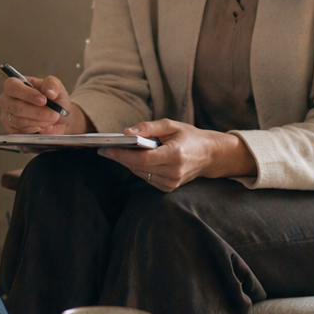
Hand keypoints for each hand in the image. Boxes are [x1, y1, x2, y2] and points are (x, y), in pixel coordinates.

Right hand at [0, 74, 90, 136]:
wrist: (58, 118)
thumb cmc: (54, 100)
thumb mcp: (57, 88)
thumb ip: (53, 84)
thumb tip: (49, 92)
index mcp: (14, 84)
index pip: (12, 86)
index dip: (27, 94)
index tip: (44, 101)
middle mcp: (6, 99)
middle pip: (16, 107)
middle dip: (38, 113)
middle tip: (54, 114)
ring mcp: (6, 115)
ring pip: (20, 121)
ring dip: (39, 122)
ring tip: (51, 120)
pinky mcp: (10, 130)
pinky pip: (21, 133)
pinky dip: (35, 130)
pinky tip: (43, 127)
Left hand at [98, 118, 257, 190]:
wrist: (210, 155)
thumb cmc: (190, 137)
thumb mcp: (171, 125)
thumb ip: (148, 127)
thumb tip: (127, 132)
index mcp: (175, 155)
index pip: (143, 158)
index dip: (122, 154)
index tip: (106, 148)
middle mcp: (174, 172)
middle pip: (138, 167)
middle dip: (120, 157)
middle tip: (104, 148)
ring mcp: (172, 183)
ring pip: (140, 173)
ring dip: (127, 163)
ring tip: (114, 151)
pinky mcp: (169, 188)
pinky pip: (147, 177)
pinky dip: (138, 168)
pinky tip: (131, 159)